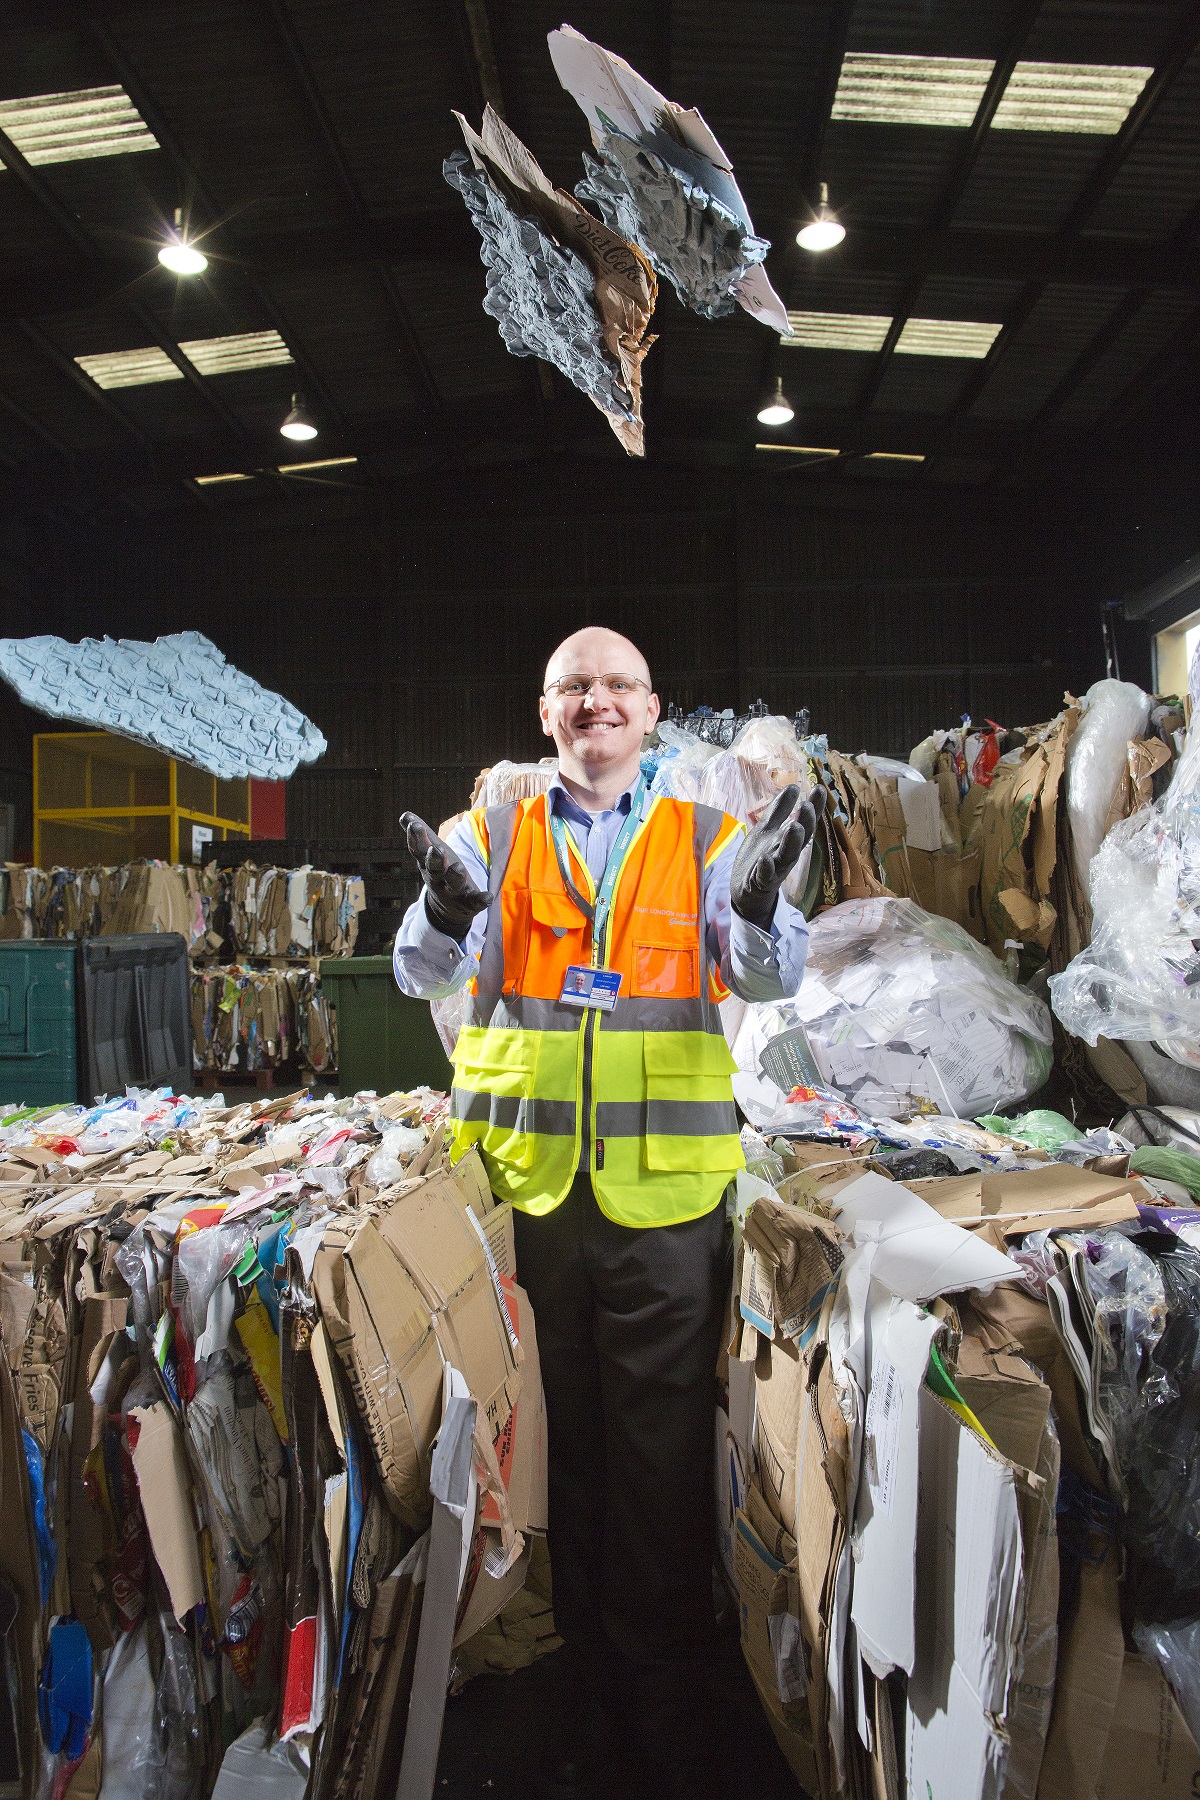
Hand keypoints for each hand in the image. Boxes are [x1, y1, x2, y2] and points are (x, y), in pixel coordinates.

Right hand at [400, 812, 490, 942]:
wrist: (446, 909)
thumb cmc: (438, 872)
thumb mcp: (429, 854)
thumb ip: (420, 835)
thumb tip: (404, 815)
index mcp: (427, 864)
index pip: (419, 851)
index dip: (416, 839)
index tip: (415, 825)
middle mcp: (438, 878)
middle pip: (434, 869)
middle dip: (435, 859)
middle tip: (436, 849)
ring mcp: (453, 891)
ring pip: (453, 884)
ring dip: (455, 876)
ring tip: (458, 867)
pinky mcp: (469, 903)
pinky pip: (474, 902)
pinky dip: (480, 900)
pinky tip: (488, 896)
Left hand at [731, 784, 826, 929]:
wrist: (747, 891)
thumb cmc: (761, 858)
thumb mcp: (768, 830)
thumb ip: (780, 810)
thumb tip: (794, 786)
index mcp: (789, 840)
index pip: (805, 822)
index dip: (814, 807)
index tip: (820, 788)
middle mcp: (786, 854)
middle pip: (800, 838)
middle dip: (805, 823)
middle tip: (807, 806)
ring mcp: (775, 869)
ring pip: (787, 856)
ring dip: (791, 842)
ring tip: (795, 827)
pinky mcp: (760, 882)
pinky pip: (765, 876)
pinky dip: (766, 868)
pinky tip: (765, 858)